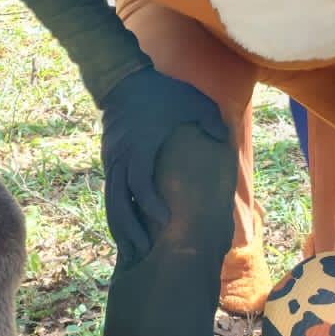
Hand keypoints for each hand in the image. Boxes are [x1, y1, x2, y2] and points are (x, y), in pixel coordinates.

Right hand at [99, 68, 228, 262]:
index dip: (150, 203)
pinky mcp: (110, 162)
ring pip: (111, 202)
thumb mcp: (192, 101)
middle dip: (130, 229)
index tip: (165, 221)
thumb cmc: (162, 93)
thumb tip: (224, 139)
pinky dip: (118, 215)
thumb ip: (210, 120)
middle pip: (118, 201)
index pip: (140, 181)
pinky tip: (128, 233)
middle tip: (145, 252)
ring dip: (121, 228)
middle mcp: (121, 158)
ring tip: (133, 253)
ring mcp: (112, 161)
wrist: (125, 82)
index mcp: (140, 146)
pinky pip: (111, 194)